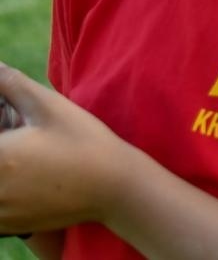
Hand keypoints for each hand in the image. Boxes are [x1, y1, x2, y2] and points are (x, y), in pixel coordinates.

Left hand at [0, 62, 131, 235]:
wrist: (113, 187)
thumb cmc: (83, 142)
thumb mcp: (50, 107)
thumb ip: (11, 84)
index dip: (0, 126)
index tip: (10, 130)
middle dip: (2, 147)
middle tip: (18, 138)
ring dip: (2, 170)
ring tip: (22, 160)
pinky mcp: (7, 226)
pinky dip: (3, 192)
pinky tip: (22, 180)